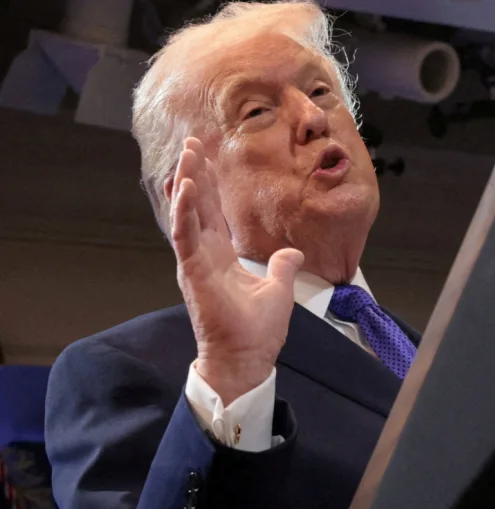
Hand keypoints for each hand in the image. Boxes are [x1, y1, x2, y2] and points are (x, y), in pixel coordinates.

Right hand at [169, 137, 303, 404]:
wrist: (246, 358)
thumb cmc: (256, 331)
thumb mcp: (278, 290)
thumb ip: (282, 267)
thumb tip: (292, 252)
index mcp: (221, 257)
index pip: (213, 214)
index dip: (209, 187)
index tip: (206, 159)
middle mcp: (205, 256)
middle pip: (197, 206)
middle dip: (194, 174)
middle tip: (191, 143)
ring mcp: (196, 263)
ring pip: (187, 215)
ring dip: (186, 184)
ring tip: (185, 156)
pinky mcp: (194, 273)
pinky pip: (186, 236)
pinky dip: (184, 211)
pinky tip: (183, 187)